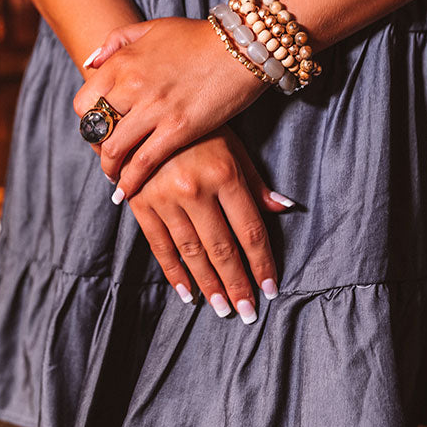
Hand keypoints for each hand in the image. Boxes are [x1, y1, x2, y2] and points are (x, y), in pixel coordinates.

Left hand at [73, 17, 268, 202]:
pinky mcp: (178, 129)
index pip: (84, 103)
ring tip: (116, 178)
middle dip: (97, 148)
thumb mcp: (152, 28)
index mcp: (122, 62)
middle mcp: (132, 85)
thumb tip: (90, 62)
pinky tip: (128, 191)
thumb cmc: (199, 37)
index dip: (88, 123)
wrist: (242, 46)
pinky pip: (143, 162)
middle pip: (95, 129)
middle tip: (108, 157)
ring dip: (110, 169)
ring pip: (114, 150)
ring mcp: (154, 109)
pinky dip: (131, 181)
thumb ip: (116, 41)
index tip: (99, 133)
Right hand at [125, 124, 294, 321]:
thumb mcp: (233, 148)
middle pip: (222, 247)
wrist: (146, 113)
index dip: (261, 263)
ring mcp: (165, 197)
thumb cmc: (199, 130)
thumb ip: (256, 183)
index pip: (249, 230)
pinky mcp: (140, 203)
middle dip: (237, 284)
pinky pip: (160, 245)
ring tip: (222, 308)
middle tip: (246, 313)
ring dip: (209, 284)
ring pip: (191, 252)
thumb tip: (285, 208)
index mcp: (224, 173)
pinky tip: (188, 293)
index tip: (270, 289)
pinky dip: (174, 273)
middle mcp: (195, 188)